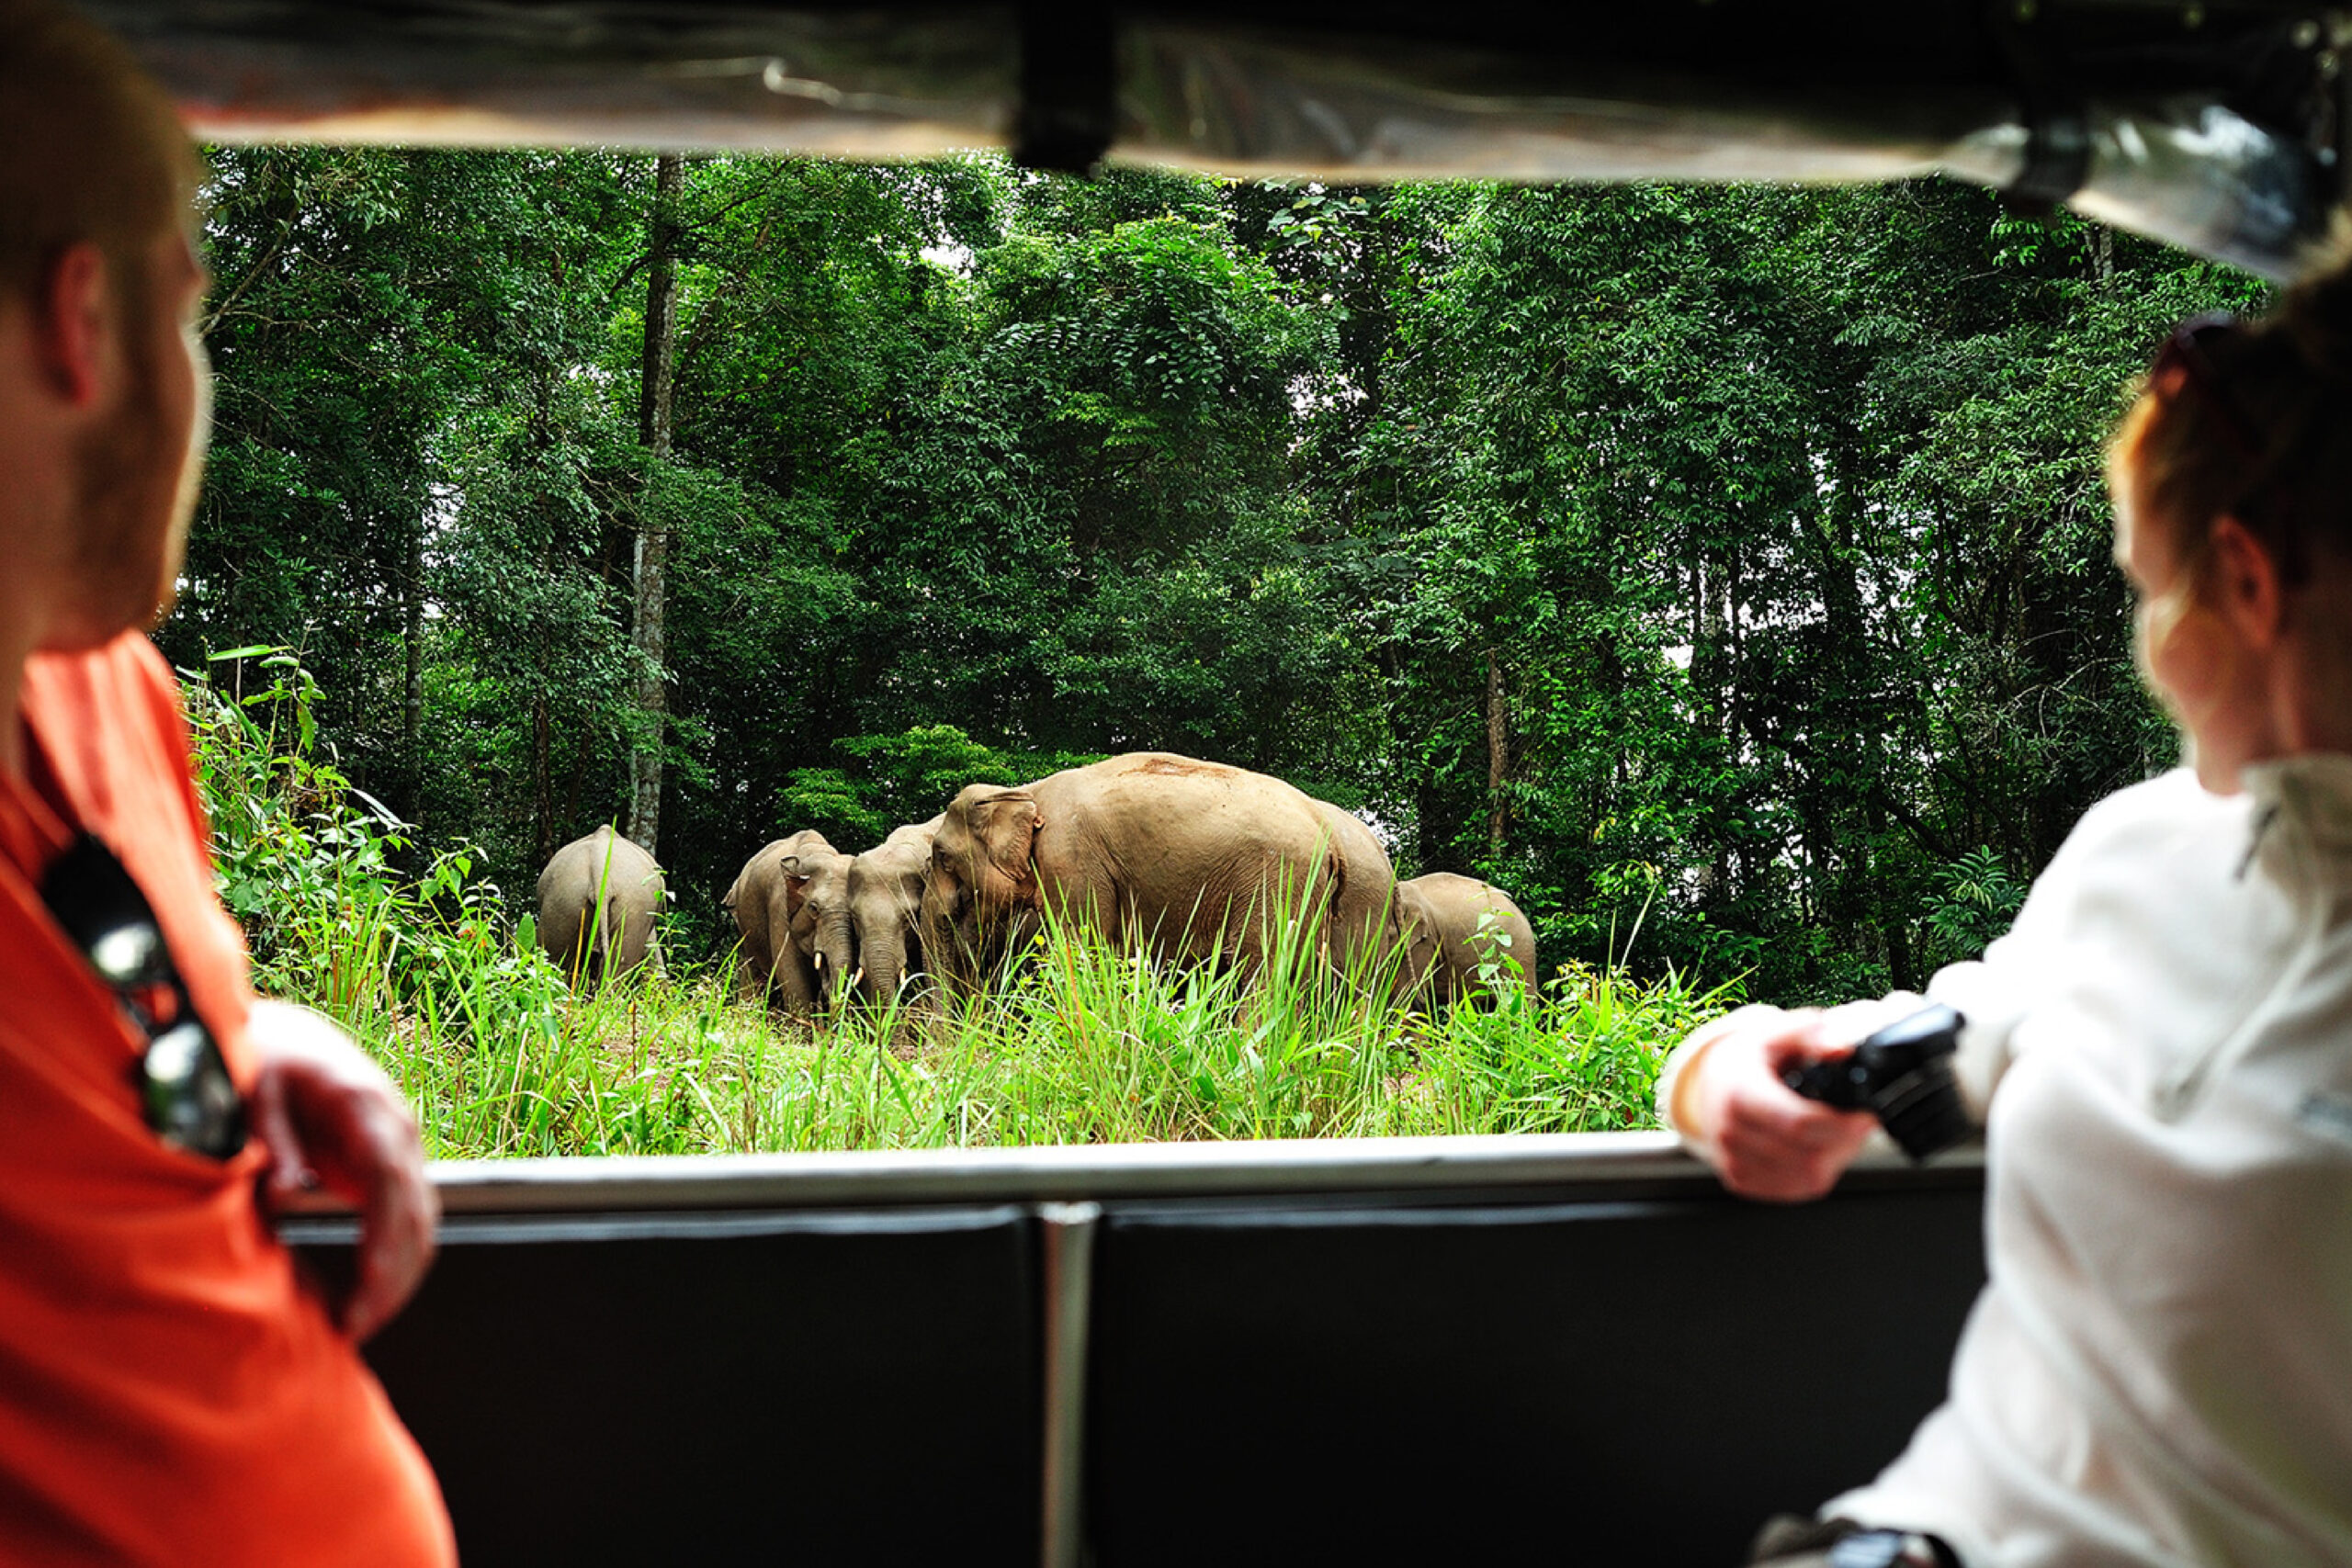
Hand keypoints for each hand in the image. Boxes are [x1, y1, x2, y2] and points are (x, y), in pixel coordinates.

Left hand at [247, 1000, 437, 1341]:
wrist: (292, 1041)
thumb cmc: (266, 1061)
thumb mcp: (254, 1086)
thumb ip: (272, 1138)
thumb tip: (285, 1195)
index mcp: (365, 1105)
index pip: (389, 1178)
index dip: (385, 1234)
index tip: (368, 1283)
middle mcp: (398, 1129)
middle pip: (417, 1210)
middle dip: (393, 1275)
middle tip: (353, 1326)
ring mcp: (402, 1150)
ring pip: (423, 1222)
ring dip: (398, 1277)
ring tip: (356, 1324)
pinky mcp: (390, 1169)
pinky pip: (407, 1222)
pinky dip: (395, 1263)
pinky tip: (365, 1298)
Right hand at [1676, 996, 1922, 1202]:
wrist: (1710, 1083)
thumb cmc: (1749, 1059)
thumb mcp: (1779, 1034)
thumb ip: (1814, 1036)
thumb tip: (1841, 1049)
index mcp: (1739, 1093)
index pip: (1799, 1124)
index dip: (1843, 1125)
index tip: (1866, 1115)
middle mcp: (1730, 1131)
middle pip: (1808, 1158)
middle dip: (1846, 1144)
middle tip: (1858, 1125)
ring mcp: (1732, 1160)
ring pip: (1806, 1180)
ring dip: (1834, 1162)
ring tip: (1839, 1136)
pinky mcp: (1739, 1180)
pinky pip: (1793, 1191)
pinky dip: (1815, 1175)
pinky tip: (1818, 1151)